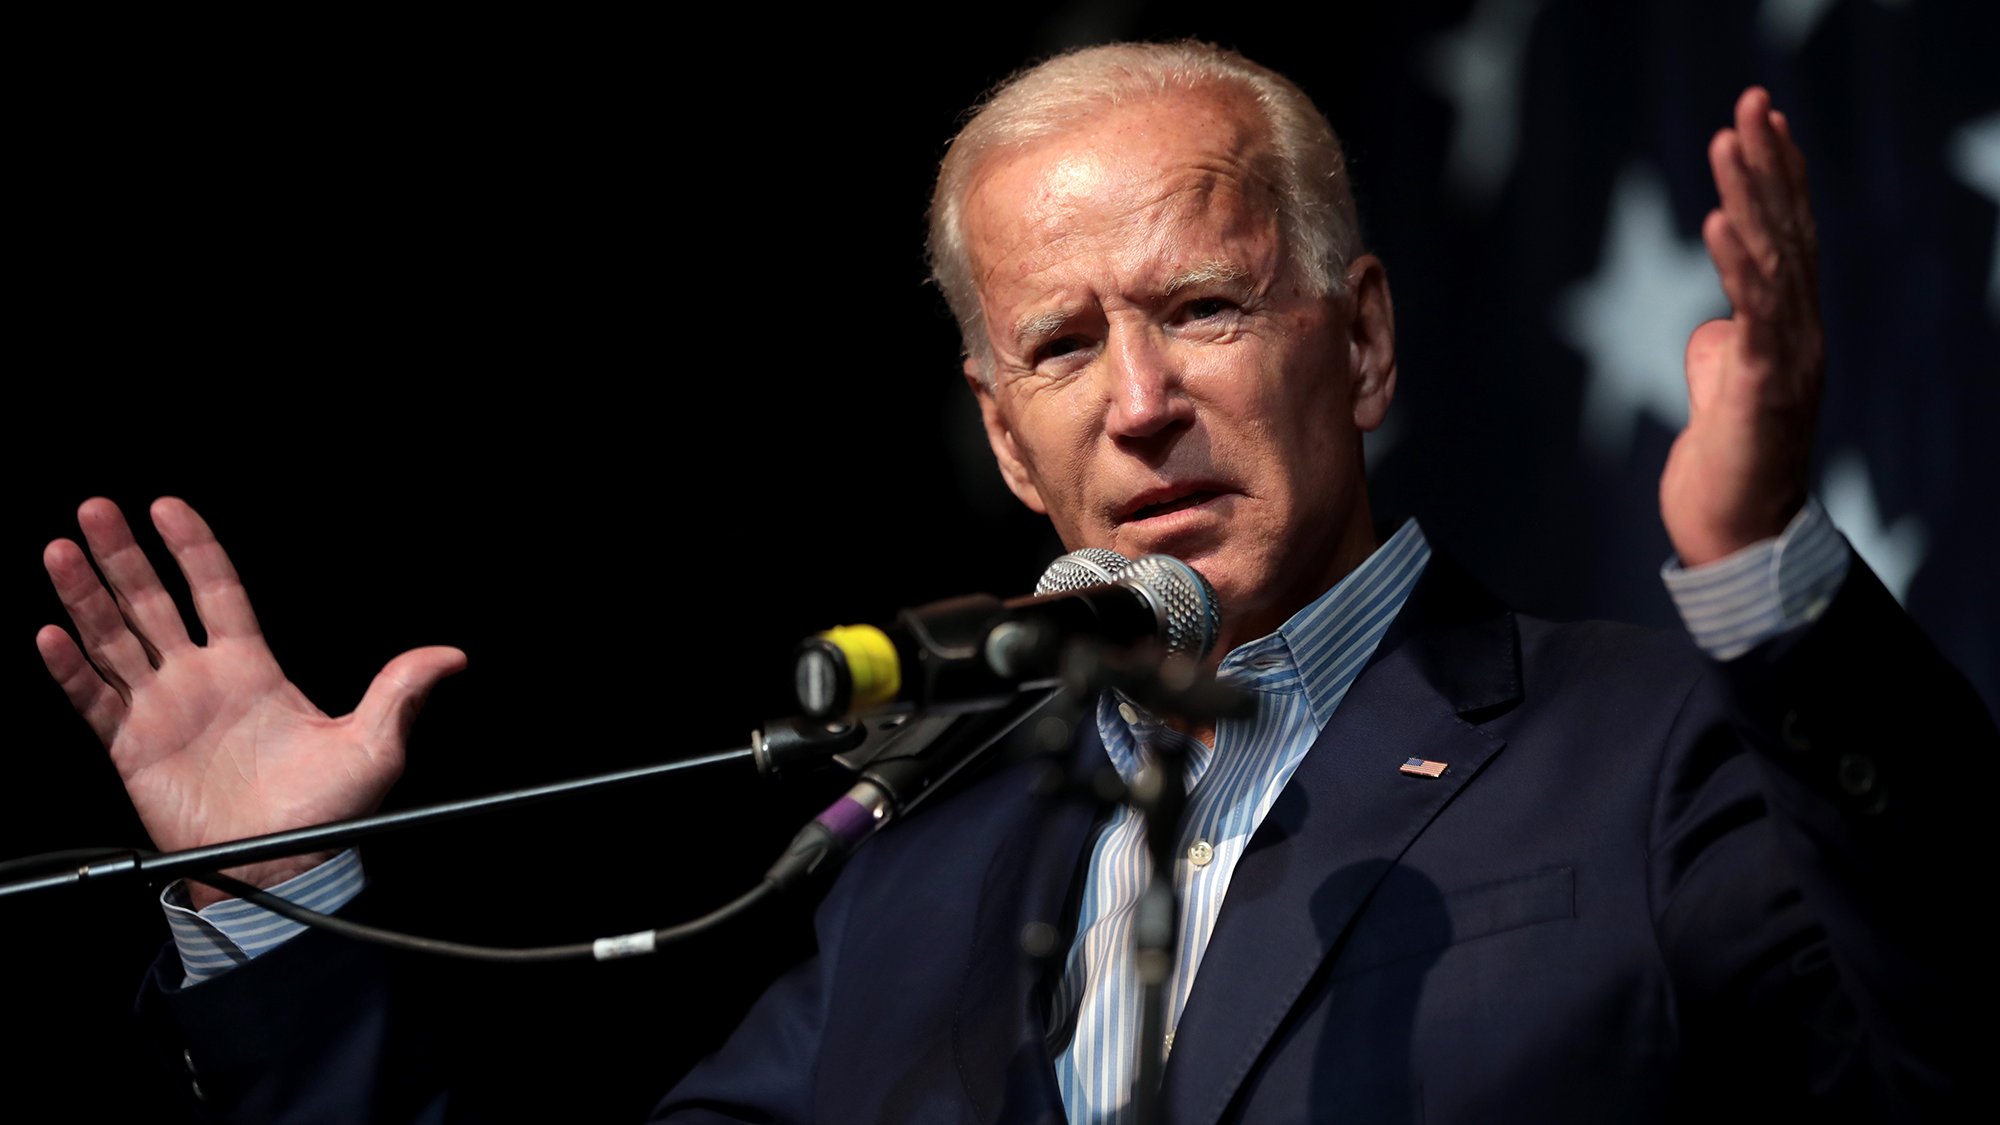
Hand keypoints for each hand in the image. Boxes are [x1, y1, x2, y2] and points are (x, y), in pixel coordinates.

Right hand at [36, 497, 465, 906]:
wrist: (283, 867)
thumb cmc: (327, 812)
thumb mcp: (375, 745)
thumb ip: (401, 691)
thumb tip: (451, 657)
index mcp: (252, 668)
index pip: (217, 591)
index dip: (193, 548)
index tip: (167, 506)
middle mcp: (201, 680)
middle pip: (154, 602)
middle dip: (124, 556)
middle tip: (96, 509)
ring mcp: (162, 710)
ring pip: (114, 639)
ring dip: (85, 597)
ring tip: (59, 551)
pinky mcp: (132, 747)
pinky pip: (94, 699)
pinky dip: (70, 668)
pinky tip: (51, 635)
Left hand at [1661, 87, 1823, 565]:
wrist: (1736, 534)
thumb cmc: (1729, 464)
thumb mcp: (1723, 389)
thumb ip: (1725, 348)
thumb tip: (1714, 327)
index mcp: (1789, 328)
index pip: (1790, 236)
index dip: (1778, 176)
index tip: (1762, 120)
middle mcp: (1801, 332)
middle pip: (1788, 230)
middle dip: (1767, 163)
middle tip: (1750, 102)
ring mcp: (1789, 356)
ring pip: (1773, 258)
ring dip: (1749, 194)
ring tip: (1728, 140)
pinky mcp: (1763, 384)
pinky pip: (1754, 312)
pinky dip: (1736, 262)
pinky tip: (1718, 221)